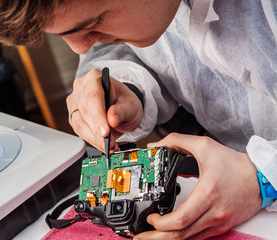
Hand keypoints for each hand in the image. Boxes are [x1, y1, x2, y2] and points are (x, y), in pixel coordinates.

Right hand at [66, 69, 142, 152]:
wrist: (122, 107)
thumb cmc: (125, 101)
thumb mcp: (131, 104)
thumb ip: (121, 111)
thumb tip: (112, 119)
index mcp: (94, 78)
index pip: (93, 97)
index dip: (98, 116)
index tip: (105, 132)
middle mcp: (81, 88)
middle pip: (85, 111)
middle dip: (98, 131)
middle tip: (110, 143)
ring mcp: (75, 102)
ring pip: (79, 123)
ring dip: (94, 138)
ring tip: (108, 146)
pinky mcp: (74, 116)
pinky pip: (79, 130)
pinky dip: (91, 140)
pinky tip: (102, 144)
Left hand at [134, 133, 261, 239]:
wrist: (260, 177)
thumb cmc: (234, 164)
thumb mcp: (204, 146)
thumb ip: (176, 141)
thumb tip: (155, 146)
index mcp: (207, 194)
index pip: (180, 220)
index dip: (160, 223)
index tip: (150, 217)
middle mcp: (213, 213)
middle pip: (180, 236)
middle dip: (156, 238)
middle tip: (140, 236)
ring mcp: (218, 222)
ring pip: (188, 239)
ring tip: (150, 237)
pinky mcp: (220, 226)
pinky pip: (197, 237)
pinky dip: (181, 237)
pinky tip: (170, 234)